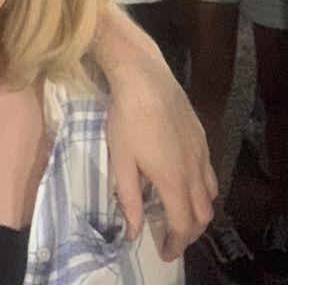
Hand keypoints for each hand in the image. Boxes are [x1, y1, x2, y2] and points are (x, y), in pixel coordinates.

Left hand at [104, 25, 217, 259]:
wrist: (143, 78)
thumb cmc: (126, 119)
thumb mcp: (121, 161)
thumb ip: (129, 199)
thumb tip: (133, 232)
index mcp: (174, 181)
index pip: (182, 225)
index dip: (175, 244)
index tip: (166, 253)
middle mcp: (194, 171)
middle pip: (203, 214)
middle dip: (190, 232)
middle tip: (172, 236)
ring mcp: (201, 152)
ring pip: (211, 193)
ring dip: (199, 210)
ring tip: (182, 212)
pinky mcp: (201, 135)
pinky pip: (209, 170)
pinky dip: (203, 186)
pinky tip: (186, 178)